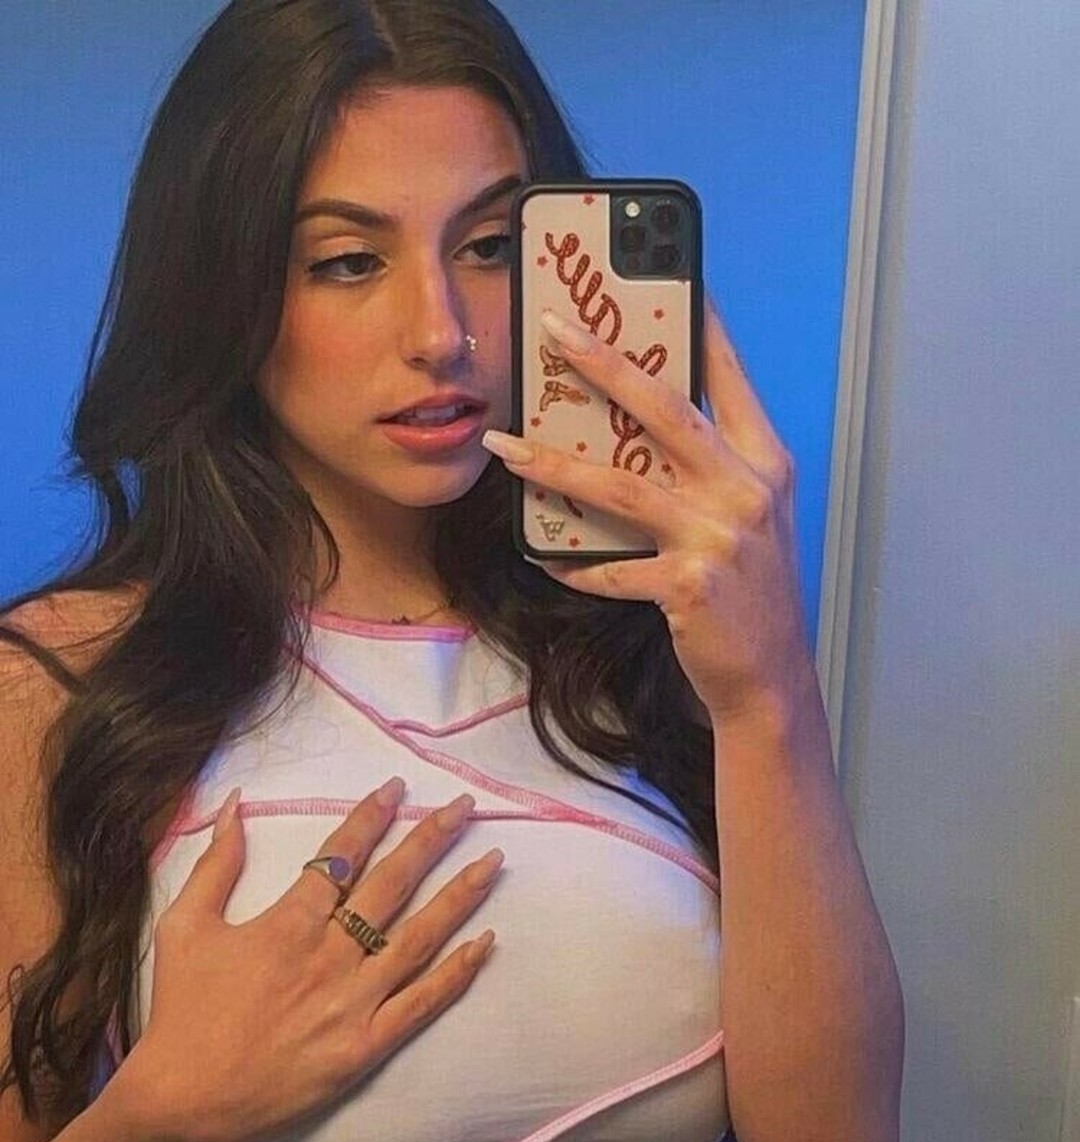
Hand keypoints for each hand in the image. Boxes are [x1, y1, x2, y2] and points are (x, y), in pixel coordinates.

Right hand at [128, 782, 501, 1141]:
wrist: (186, 1101)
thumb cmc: (183, 1011)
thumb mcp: (184, 926)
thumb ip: (215, 864)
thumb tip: (236, 803)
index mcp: (289, 923)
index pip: (342, 858)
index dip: (371, 818)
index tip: (397, 789)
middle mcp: (330, 955)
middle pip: (392, 885)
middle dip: (430, 840)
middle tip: (464, 808)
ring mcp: (354, 1001)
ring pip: (418, 937)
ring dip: (459, 896)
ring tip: (493, 861)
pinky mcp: (367, 1045)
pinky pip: (422, 1002)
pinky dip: (457, 972)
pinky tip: (486, 942)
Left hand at [483, 296, 813, 721]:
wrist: (772, 676)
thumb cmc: (755, 593)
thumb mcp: (751, 517)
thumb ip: (712, 468)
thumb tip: (637, 426)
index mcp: (765, 461)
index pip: (727, 376)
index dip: (695, 323)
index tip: (661, 272)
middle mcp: (747, 489)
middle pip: (664, 409)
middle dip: (604, 361)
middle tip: (553, 328)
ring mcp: (720, 536)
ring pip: (621, 485)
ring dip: (553, 464)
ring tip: (504, 447)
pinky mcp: (690, 584)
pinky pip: (612, 568)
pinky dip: (575, 566)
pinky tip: (545, 559)